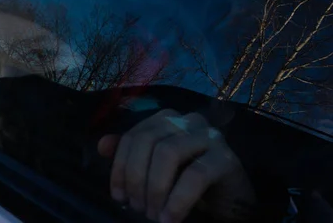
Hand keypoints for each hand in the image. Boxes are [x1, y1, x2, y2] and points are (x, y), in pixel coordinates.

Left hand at [98, 109, 255, 222]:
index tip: (117, 196)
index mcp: (167, 120)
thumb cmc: (188, 184)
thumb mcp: (155, 169)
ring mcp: (209, 137)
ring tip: (152, 214)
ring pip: (168, 153)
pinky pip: (195, 176)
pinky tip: (169, 219)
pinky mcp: (226, 159)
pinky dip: (177, 201)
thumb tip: (102, 145)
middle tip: (136, 208)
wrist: (229, 201)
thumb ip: (130, 155)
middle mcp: (188, 121)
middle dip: (136, 178)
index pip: (134, 136)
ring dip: (155, 189)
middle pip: (148, 141)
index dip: (120, 166)